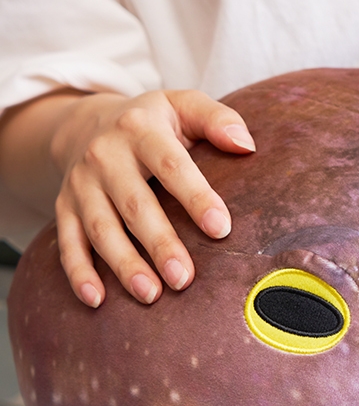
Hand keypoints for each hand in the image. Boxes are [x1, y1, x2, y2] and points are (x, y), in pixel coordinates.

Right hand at [46, 89, 255, 305]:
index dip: (196, 197)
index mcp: (141, 130)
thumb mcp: (183, 106)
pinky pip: (68, 242)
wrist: (86, 122)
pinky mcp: (64, 207)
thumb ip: (217, 119)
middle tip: (184, 279)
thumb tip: (247, 145)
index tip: (220, 229)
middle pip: (134, 205)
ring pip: (101, 229)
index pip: (171, 166)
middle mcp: (105, 156)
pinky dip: (78, 272)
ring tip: (151, 295)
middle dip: (159, 244)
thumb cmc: (154, 122)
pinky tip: (96, 299)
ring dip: (124, 264)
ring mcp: (81, 184)